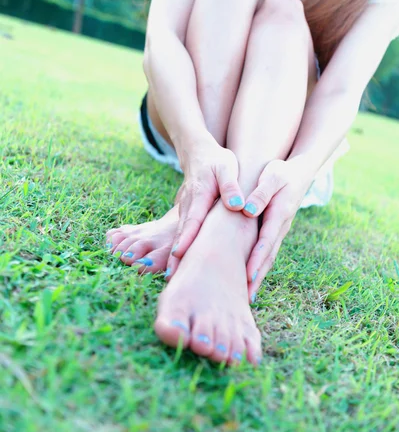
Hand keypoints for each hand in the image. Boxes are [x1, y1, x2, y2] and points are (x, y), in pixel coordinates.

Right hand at [167, 134, 243, 275]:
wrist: (198, 153)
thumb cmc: (217, 161)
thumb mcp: (228, 168)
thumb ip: (231, 186)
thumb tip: (238, 206)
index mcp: (199, 195)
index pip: (192, 220)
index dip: (186, 238)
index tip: (179, 255)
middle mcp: (188, 206)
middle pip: (180, 234)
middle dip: (174, 256)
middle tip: (170, 277)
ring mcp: (185, 211)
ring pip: (179, 236)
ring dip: (174, 257)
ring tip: (171, 278)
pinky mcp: (187, 215)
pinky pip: (183, 234)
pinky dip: (180, 249)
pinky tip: (180, 267)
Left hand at [243, 158, 314, 300]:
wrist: (299, 170)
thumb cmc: (282, 171)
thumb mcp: (273, 175)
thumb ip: (261, 192)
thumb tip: (248, 210)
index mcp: (280, 214)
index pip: (266, 241)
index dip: (256, 259)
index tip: (247, 276)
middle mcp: (281, 226)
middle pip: (268, 256)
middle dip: (257, 276)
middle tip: (246, 297)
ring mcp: (279, 230)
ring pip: (268, 256)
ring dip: (259, 275)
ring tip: (247, 295)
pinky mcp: (275, 230)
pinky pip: (267, 251)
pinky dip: (259, 265)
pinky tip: (250, 278)